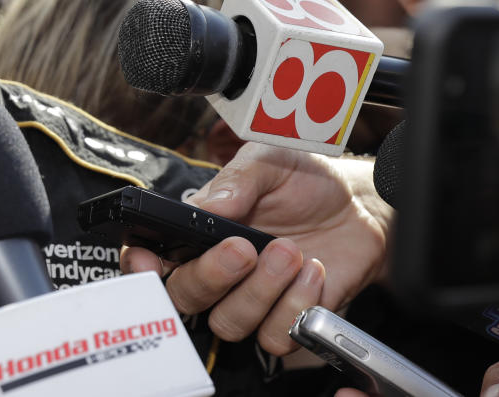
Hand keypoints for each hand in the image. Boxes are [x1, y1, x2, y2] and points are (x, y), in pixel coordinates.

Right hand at [121, 144, 390, 354]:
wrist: (357, 204)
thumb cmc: (303, 180)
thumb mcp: (268, 161)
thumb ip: (236, 181)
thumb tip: (208, 205)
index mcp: (196, 230)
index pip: (150, 258)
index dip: (141, 266)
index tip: (149, 261)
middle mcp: (216, 270)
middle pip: (185, 298)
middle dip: (210, 276)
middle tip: (243, 249)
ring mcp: (250, 299)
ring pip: (229, 323)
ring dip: (260, 291)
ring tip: (291, 251)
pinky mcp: (286, 320)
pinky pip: (274, 337)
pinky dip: (295, 306)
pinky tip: (314, 272)